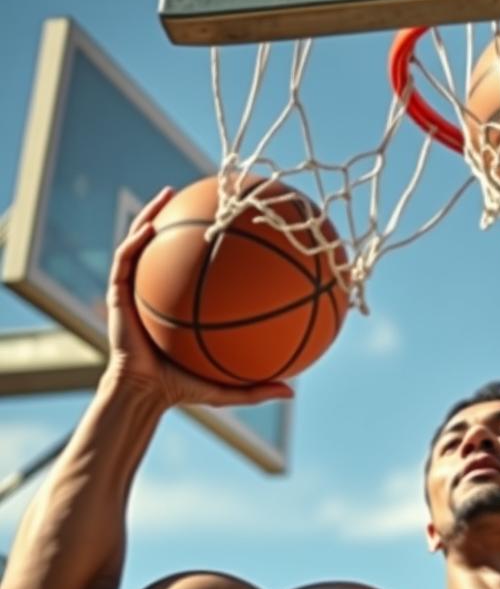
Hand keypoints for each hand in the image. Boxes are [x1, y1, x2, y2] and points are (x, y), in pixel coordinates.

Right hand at [105, 187, 293, 408]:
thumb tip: (293, 394)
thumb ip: (257, 388)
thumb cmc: (182, 391)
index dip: (216, 247)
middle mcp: (161, 291)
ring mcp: (137, 290)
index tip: (239, 227)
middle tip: (208, 197)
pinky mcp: (118, 294)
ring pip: (143, 242)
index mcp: (184, 304)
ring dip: (153, 214)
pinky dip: (134, 240)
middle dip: (186, 219)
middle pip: (173, 247)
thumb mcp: (227, 387)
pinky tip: (148, 227)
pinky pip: (125, 260)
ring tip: (168, 193)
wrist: (143, 394)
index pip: (200, 269)